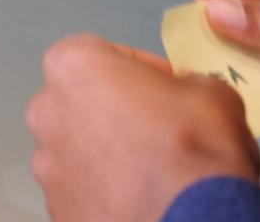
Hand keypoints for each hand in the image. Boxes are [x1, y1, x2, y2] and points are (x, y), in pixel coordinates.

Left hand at [27, 35, 259, 220]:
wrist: (191, 221)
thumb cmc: (192, 151)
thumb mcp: (213, 92)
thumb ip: (188, 82)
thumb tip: (188, 93)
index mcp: (73, 66)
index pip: (107, 55)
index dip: (144, 71)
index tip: (169, 88)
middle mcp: (46, 111)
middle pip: (86, 104)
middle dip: (120, 114)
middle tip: (162, 131)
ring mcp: (46, 165)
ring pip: (80, 151)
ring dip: (110, 157)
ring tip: (154, 172)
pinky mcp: (57, 208)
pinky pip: (83, 191)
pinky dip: (107, 193)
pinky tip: (141, 199)